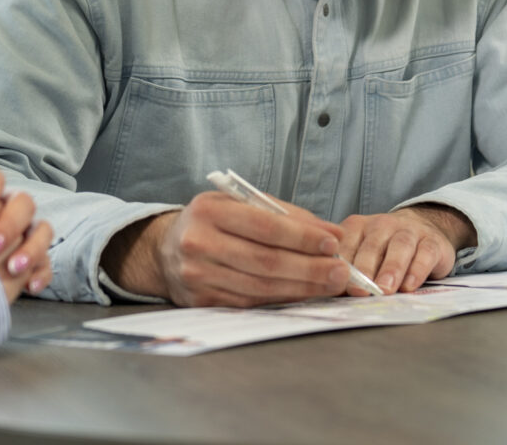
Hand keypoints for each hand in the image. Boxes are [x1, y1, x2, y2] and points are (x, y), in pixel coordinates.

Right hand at [102, 191, 348, 306]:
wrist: (165, 249)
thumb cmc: (214, 221)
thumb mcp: (240, 204)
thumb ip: (286, 215)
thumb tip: (332, 235)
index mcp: (209, 210)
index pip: (265, 226)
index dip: (302, 237)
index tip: (333, 243)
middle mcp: (198, 243)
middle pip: (265, 261)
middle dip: (310, 268)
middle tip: (341, 272)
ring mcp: (197, 276)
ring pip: (260, 287)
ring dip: (302, 288)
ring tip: (330, 285)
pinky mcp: (201, 302)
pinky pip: (250, 303)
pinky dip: (282, 300)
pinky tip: (303, 295)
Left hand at [337, 205, 475, 294]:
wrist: (425, 228)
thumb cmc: (386, 249)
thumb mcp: (364, 254)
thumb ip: (349, 269)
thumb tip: (330, 292)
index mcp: (359, 227)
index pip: (346, 244)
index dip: (341, 265)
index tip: (335, 284)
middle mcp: (383, 225)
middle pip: (372, 245)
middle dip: (365, 269)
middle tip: (360, 291)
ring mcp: (409, 231)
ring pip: (399, 246)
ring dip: (391, 268)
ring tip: (385, 289)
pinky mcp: (432, 242)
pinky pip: (425, 253)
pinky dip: (417, 270)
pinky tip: (409, 286)